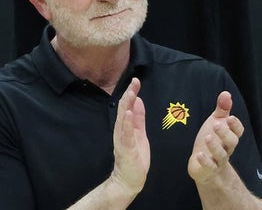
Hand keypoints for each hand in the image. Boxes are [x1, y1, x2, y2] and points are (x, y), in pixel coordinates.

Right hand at [110, 78, 149, 196]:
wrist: (129, 180)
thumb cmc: (135, 157)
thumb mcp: (139, 133)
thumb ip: (138, 118)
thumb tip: (138, 100)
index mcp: (126, 127)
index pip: (127, 107)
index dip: (131, 93)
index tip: (136, 81)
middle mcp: (121, 132)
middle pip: (124, 110)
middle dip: (129, 95)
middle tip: (134, 82)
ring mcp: (122, 141)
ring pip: (123, 120)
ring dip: (127, 106)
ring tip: (131, 93)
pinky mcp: (126, 150)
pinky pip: (126, 135)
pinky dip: (127, 124)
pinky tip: (128, 114)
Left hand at [188, 91, 244, 183]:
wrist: (205, 168)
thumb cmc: (211, 141)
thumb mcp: (216, 123)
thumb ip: (222, 109)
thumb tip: (226, 93)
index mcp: (230, 136)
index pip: (238, 131)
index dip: (235, 125)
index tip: (229, 117)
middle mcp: (227, 148)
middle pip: (232, 142)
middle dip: (225, 133)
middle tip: (217, 124)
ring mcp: (218, 160)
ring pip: (221, 155)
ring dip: (215, 146)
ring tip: (207, 137)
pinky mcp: (209, 170)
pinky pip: (210, 167)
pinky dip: (205, 161)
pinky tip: (198, 154)